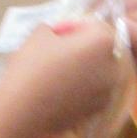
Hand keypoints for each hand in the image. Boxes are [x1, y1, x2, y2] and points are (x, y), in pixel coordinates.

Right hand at [0, 15, 126, 137]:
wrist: (22, 112)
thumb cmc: (31, 67)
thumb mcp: (39, 34)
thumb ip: (56, 28)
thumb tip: (59, 34)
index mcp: (102, 42)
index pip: (94, 25)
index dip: (74, 25)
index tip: (57, 31)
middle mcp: (113, 66)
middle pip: (101, 49)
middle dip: (83, 46)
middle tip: (60, 50)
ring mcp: (108, 90)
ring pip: (100, 70)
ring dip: (84, 67)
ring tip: (60, 70)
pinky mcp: (98, 109)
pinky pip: (94, 90)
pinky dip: (83, 87)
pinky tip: (62, 89)